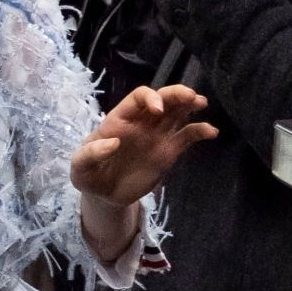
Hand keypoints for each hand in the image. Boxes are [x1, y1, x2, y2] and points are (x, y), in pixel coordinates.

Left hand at [72, 84, 217, 208]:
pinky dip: (200, 131)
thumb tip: (112, 142)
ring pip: (177, 113)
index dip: (149, 98)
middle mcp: (141, 123)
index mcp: (120, 120)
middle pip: (162, 99)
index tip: (157, 110)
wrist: (104, 196)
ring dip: (190, 105)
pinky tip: (211, 132)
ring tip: (201, 103)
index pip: (138, 98)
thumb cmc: (88, 176)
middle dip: (176, 94)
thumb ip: (91, 154)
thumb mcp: (80, 168)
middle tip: (190, 97)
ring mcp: (156, 136)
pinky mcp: (168, 152)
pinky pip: (187, 137)